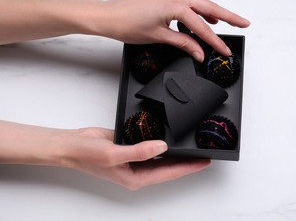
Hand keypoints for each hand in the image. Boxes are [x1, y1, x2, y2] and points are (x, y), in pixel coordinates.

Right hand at [61, 127, 210, 189]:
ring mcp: (135, 158)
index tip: (204, 161)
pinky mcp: (132, 146)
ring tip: (192, 146)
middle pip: (169, 166)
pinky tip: (170, 137)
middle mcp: (138, 169)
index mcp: (136, 177)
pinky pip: (151, 144)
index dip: (188, 167)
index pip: (169, 173)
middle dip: (187, 162)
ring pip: (162, 156)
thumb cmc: (87, 155)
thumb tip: (162, 146)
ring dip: (176, 152)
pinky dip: (162, 142)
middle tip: (204, 154)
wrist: (72, 145)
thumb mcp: (114, 154)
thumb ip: (139, 151)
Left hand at [94, 0, 249, 60]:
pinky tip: (206, 16)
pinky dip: (198, 9)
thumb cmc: (127, 24)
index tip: (224, 50)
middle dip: (228, 16)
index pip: (202, 27)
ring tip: (229, 22)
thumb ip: (184, 43)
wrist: (108, 15)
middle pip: (209, 7)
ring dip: (214, 12)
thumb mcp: (159, 37)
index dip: (215, 41)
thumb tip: (199, 51)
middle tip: (244, 23)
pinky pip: (188, 1)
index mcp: (175, 4)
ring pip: (199, 2)